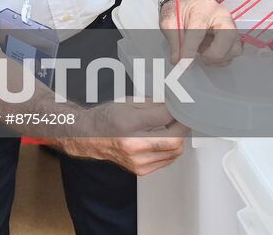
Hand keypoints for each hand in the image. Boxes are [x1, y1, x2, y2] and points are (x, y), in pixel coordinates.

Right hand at [61, 101, 186, 175]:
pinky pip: (168, 160)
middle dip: (183, 127)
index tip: (181, 107)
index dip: (177, 111)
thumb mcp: (128, 103)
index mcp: (128, 124)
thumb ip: (153, 105)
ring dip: (178, 138)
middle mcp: (133, 145)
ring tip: (171, 128)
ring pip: (175, 152)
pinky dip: (171, 149)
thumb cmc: (106, 119)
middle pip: (175, 140)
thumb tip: (175, 106)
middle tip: (181, 118)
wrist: (90, 137)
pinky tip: (164, 140)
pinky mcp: (141, 170)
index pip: (165, 117)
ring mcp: (138, 161)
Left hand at [159, 0, 241, 65]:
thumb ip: (174, 41)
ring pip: (234, 49)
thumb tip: (177, 60)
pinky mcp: (234, 37)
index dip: (190, 50)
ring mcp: (232, 26)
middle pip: (227, 38)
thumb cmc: (182, 10)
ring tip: (202, 51)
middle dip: (212, 54)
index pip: (198, 31)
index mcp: (204, 9)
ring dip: (217, 58)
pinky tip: (209, 51)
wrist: (189, 5)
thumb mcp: (170, 22)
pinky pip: (233, 53)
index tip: (183, 61)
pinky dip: (221, 58)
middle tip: (199, 56)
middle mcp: (222, 16)